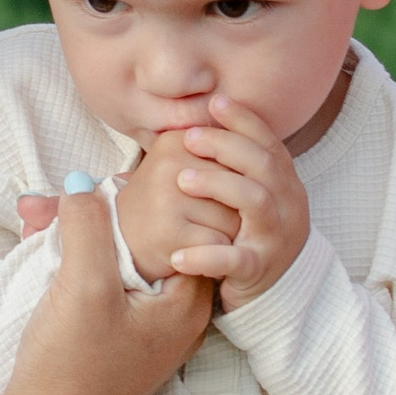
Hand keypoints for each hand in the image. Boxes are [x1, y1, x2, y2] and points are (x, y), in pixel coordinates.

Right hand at [0, 189, 213, 394]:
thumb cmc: (72, 370)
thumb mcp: (82, 287)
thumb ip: (88, 227)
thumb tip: (82, 182)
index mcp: (188, 305)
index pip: (197, 228)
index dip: (164, 196)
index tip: (126, 176)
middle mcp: (178, 319)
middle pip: (159, 242)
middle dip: (116, 213)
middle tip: (80, 193)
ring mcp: (148, 333)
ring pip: (128, 262)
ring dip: (93, 237)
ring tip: (50, 219)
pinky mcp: (118, 342)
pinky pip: (110, 285)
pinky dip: (83, 263)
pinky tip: (50, 250)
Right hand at [114, 128, 242, 281]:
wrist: (125, 241)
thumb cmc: (168, 204)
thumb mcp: (189, 168)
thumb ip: (223, 154)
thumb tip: (270, 156)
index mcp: (178, 139)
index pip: (238, 156)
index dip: (242, 183)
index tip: (226, 195)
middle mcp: (169, 162)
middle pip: (240, 185)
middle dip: (242, 209)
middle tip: (226, 220)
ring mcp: (167, 197)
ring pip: (234, 217)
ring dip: (233, 235)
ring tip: (212, 236)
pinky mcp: (168, 232)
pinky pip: (219, 244)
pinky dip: (220, 255)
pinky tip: (205, 254)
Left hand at [164, 94, 311, 304]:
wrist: (278, 293)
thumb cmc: (252, 235)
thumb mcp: (251, 197)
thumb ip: (235, 167)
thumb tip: (194, 124)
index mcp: (285, 185)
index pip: (269, 144)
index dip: (244, 121)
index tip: (214, 102)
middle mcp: (288, 207)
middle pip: (263, 166)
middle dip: (225, 146)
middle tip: (189, 138)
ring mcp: (276, 238)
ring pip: (255, 202)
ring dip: (218, 186)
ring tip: (182, 180)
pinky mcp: (260, 270)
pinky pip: (236, 259)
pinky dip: (206, 256)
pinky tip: (178, 255)